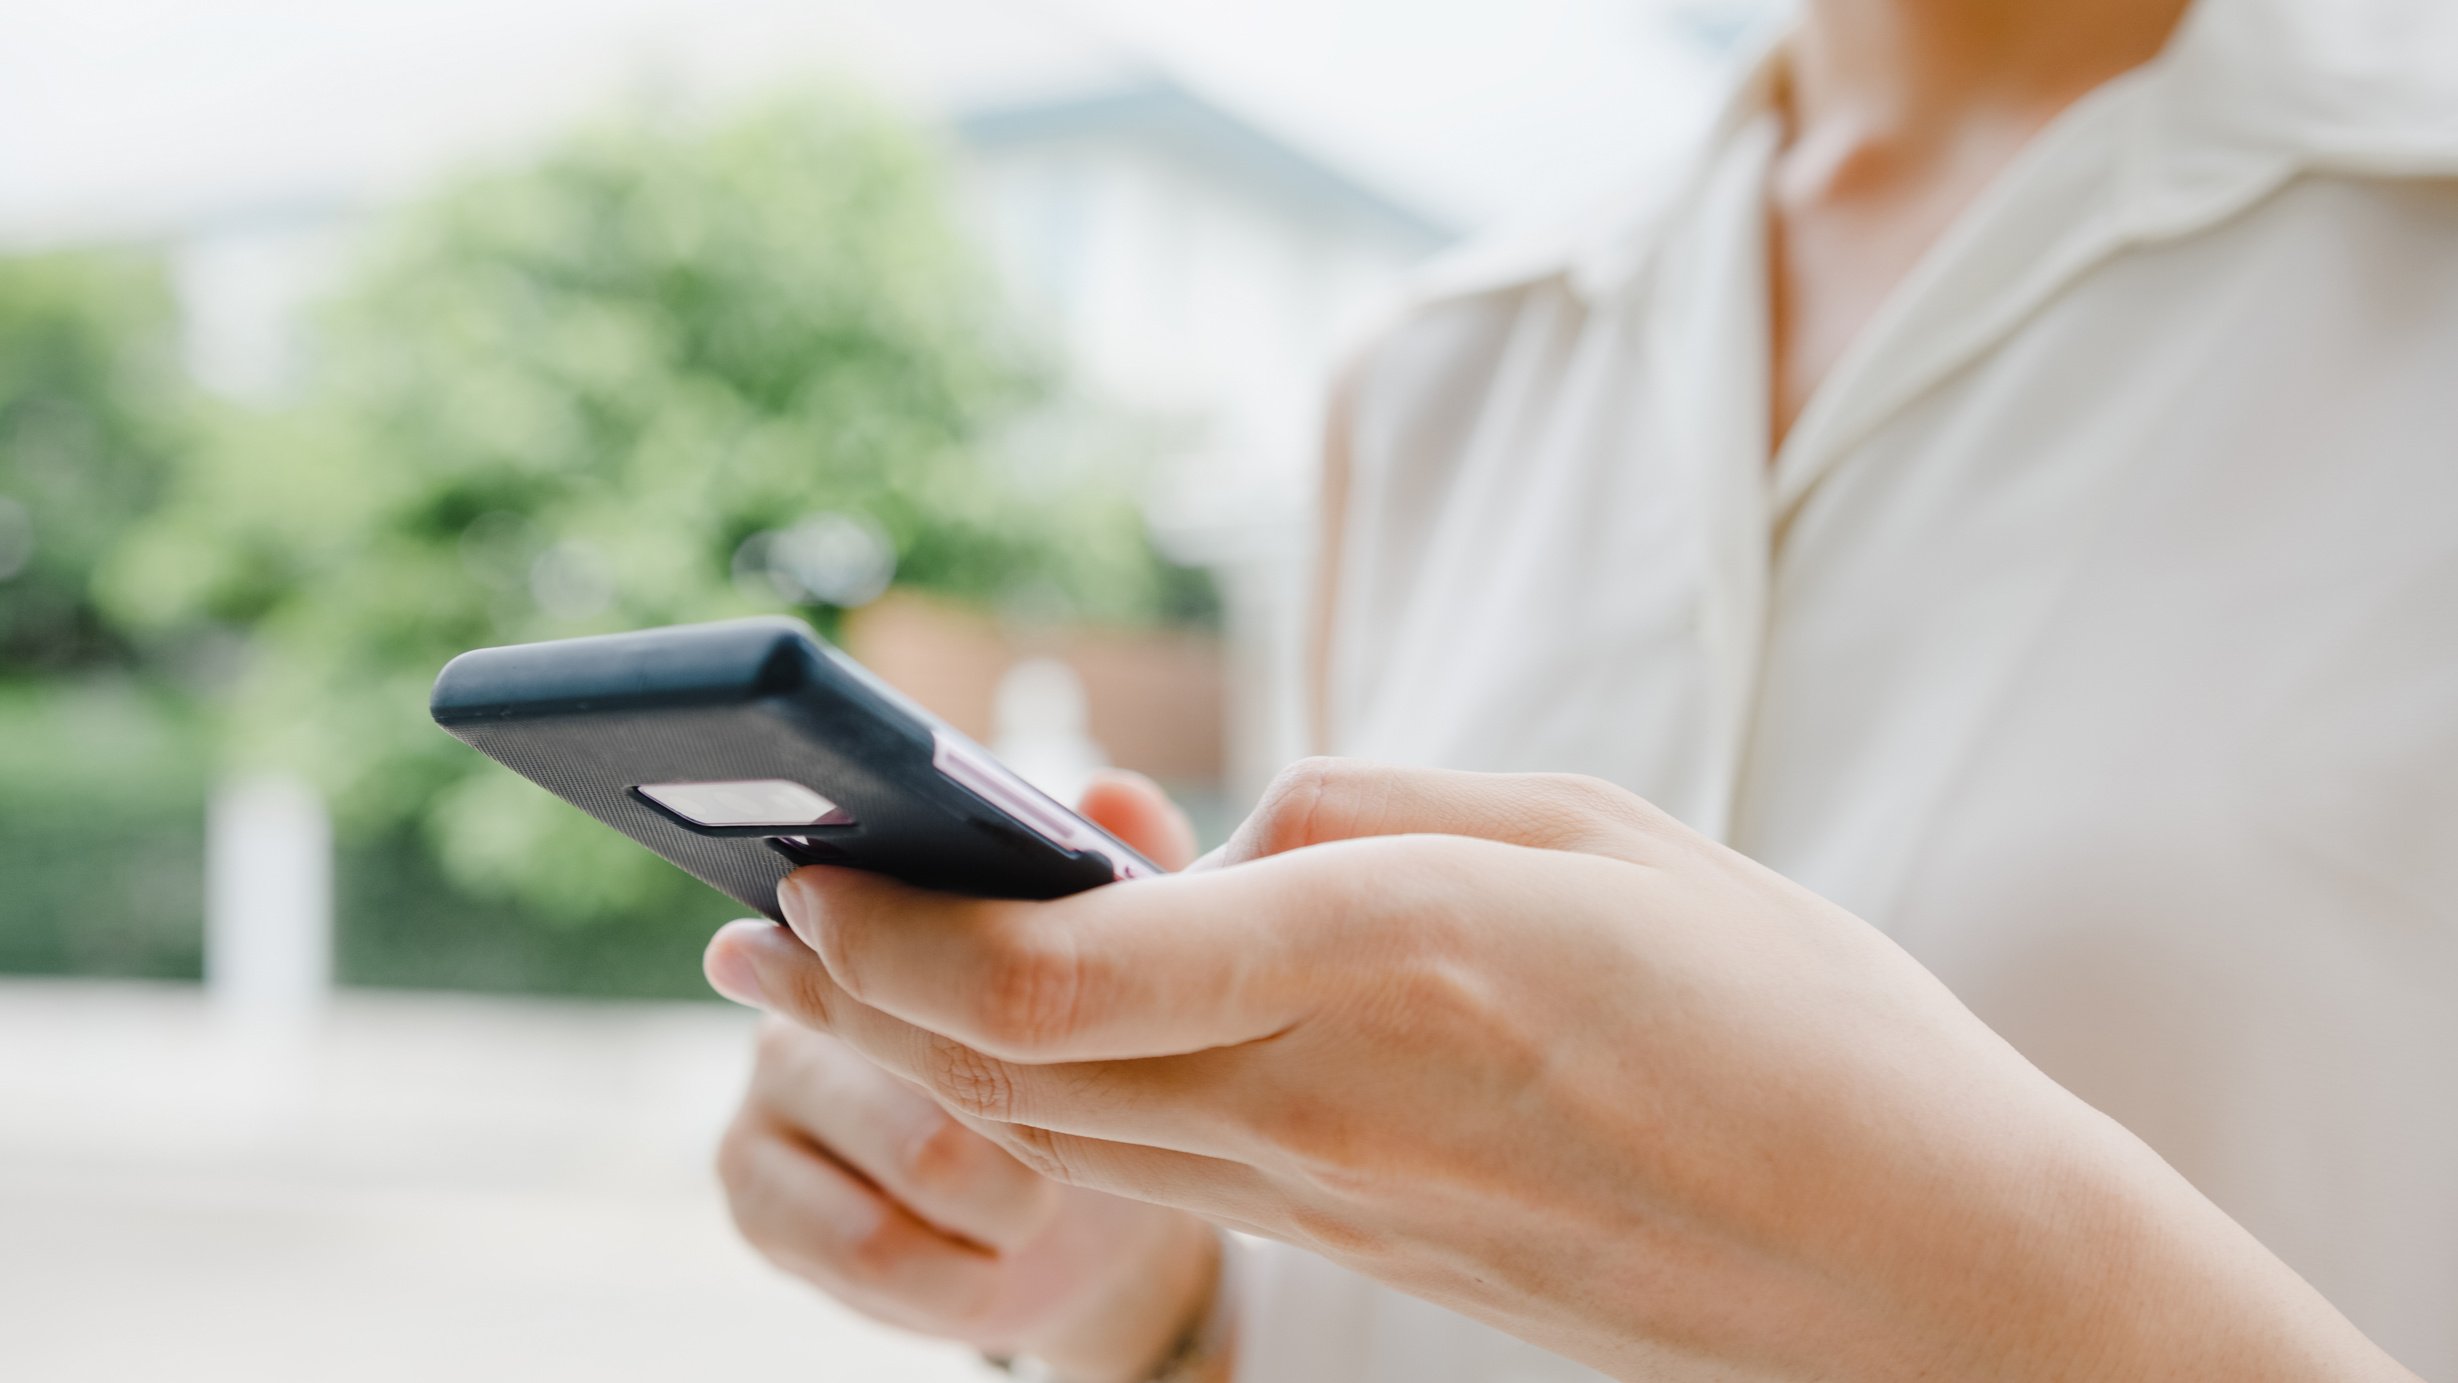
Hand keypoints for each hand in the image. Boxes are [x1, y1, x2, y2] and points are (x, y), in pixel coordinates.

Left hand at [713, 760, 2414, 1382]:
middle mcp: (1333, 1102)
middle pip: (1018, 1066)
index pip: (1070, 970)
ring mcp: (1342, 1201)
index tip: (816, 859)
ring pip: (1065, 1135)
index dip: (907, 922)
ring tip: (843, 972)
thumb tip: (1233, 842)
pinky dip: (1054, 1104)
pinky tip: (1033, 1044)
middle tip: (765, 908)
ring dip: (932, 1052)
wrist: (1920, 1266)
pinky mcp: (1368, 1249)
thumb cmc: (1800, 1021)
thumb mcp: (1602, 833)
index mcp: (1396, 958)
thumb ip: (1381, 815)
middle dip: (863, 989)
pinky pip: (1162, 1175)